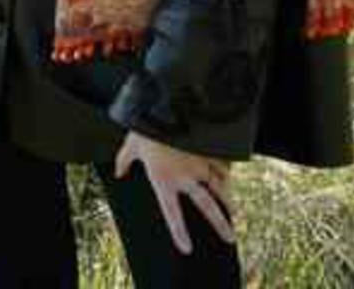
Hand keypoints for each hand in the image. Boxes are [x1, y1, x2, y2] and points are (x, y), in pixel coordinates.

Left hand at [115, 130, 234, 254]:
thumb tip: (119, 172)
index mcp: (164, 180)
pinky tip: (228, 176)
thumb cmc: (145, 126)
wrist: (167, 104)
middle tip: (231, 238)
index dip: (179, 233)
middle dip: (221, 224)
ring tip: (234, 211)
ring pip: (220, 186)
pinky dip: (226, 171)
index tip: (187, 249)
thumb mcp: (131, 145)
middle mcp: (185, 177)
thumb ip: (124, 161)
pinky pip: (223, 164)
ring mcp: (201, 163)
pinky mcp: (210, 148)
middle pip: (208, 207)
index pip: (173, 215)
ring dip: (228, 199)